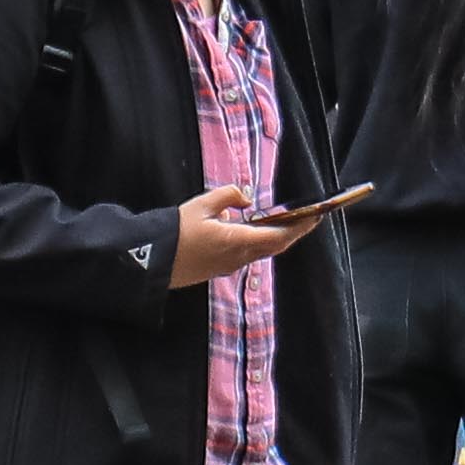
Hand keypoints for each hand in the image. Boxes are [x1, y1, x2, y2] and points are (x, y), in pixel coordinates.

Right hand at [166, 184, 332, 287]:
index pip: (280, 235)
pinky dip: (257, 243)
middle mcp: (238, 257)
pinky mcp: (217, 269)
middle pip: (275, 246)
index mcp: (238, 241)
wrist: (148, 262)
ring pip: (261, 251)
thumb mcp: (201, 204)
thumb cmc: (174, 233)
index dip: (301, 226)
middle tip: (306, 218)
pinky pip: (246, 255)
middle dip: (293, 232)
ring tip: (283, 222)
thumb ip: (228, 196)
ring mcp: (228, 266)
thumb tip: (244, 198)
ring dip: (275, 238)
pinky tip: (253, 232)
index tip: (316, 216)